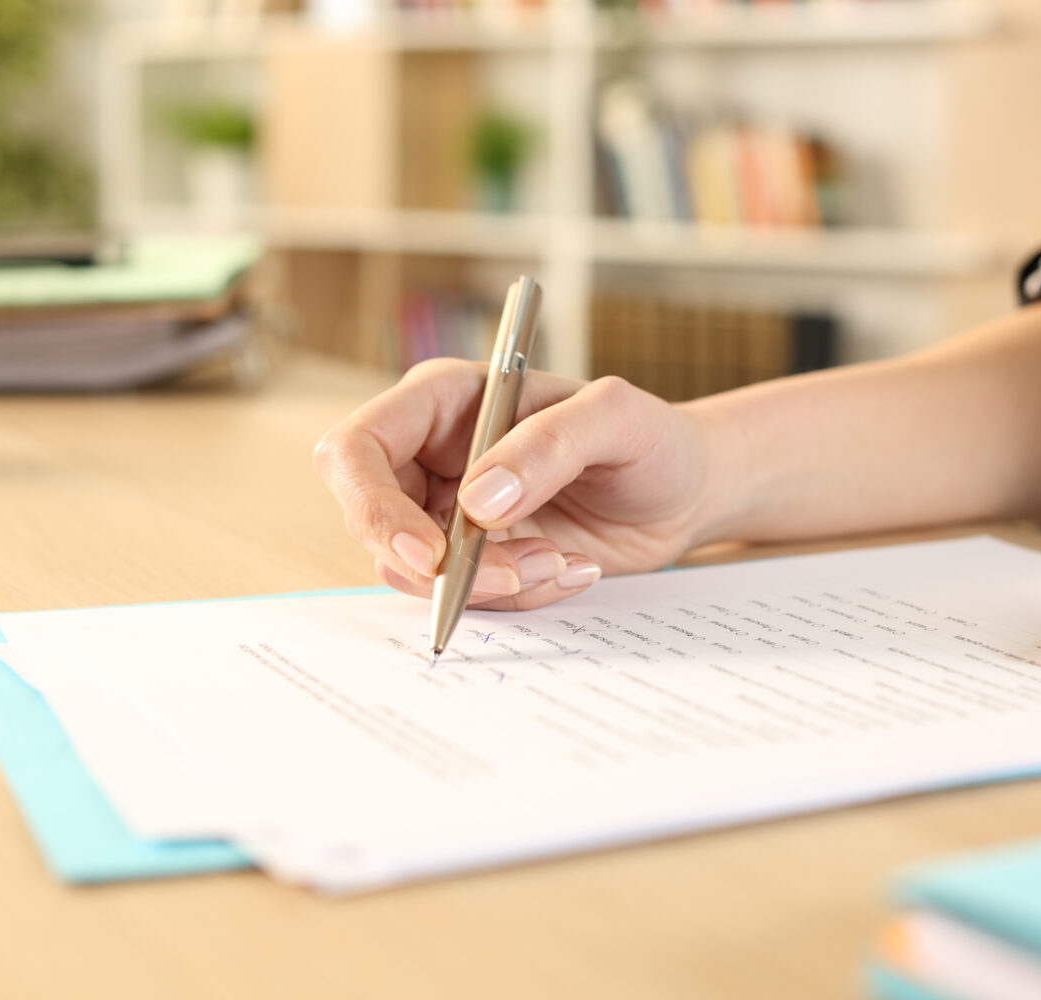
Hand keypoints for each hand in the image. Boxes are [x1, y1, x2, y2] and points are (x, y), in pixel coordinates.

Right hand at [314, 359, 716, 609]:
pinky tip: (567, 567)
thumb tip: (477, 502)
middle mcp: (432, 456)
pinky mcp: (475, 560)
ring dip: (487, 583)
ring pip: (415, 572)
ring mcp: (448, 513)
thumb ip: (549, 445)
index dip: (372, 504)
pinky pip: (465, 596)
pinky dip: (516, 597)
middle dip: (437, 564)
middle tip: (518, 571)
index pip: (357, 449)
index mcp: (444, 401)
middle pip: (369, 521)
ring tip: (560, 559)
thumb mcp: (617, 418)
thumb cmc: (650, 436)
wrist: (683, 491)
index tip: (430, 552)